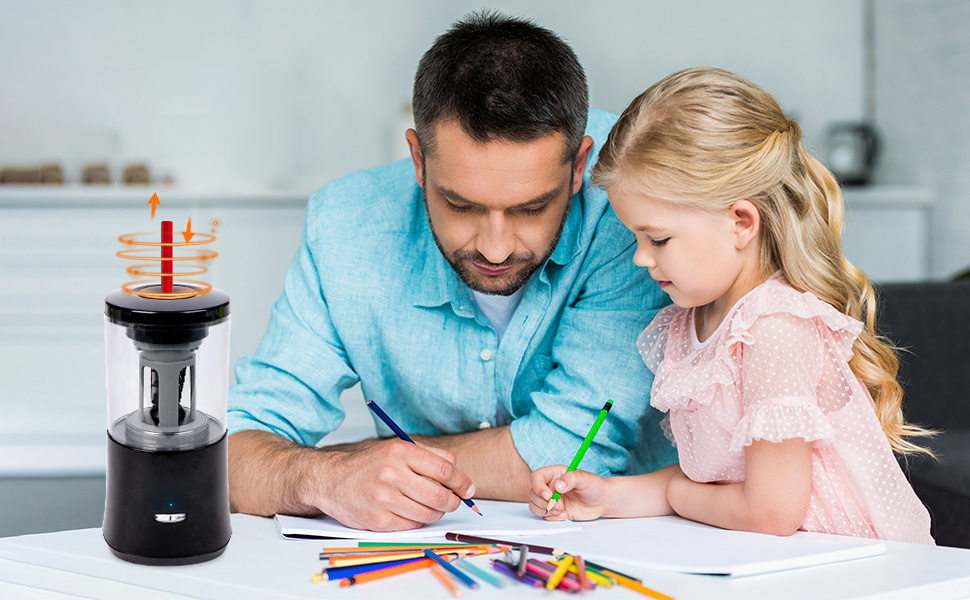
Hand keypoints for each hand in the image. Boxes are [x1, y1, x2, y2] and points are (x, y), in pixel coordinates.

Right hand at [311, 438, 475, 531]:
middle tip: (454, 502)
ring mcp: (384, 499)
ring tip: (429, 506)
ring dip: (436, 512)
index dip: (462, 482)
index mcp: (399, 452)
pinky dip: (417, 520)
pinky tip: (410, 511)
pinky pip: (412, 524)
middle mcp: (391, 474)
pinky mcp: (378, 520)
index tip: (468, 489)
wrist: (331, 480)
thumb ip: (429, 456)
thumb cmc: (368, 465)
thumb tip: (459, 472)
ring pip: (428, 513)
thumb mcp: (397, 449)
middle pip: (440, 495)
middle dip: (453, 501)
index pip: (444, 469)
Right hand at [529, 465, 610, 520]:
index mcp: (554, 473)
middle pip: (534, 494)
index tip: (549, 495)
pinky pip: (544, 516)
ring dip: (547, 511)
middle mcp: (550, 486)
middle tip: (560, 505)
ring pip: (535, 505)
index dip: (538, 487)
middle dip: (545, 502)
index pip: (536, 477)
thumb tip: (557, 485)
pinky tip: (564, 515)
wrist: (602, 501)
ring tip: (562, 510)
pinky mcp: (554, 510)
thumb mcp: (585, 479)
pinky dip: (552, 518)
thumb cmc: (594, 486)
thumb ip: (571, 479)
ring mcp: (551, 499)